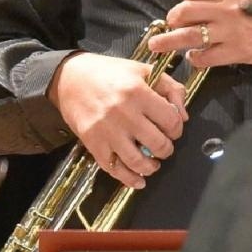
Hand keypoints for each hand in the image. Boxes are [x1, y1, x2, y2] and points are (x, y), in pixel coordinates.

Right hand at [50, 52, 186, 189]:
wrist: (68, 77)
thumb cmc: (107, 73)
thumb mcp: (142, 70)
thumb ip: (169, 88)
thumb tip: (183, 115)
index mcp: (138, 92)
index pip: (171, 121)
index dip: (177, 128)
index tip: (172, 128)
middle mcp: (124, 113)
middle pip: (158, 144)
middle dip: (166, 148)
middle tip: (162, 145)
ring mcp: (107, 131)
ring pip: (138, 162)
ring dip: (151, 167)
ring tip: (152, 163)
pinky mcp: (93, 142)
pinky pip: (114, 168)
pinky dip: (129, 179)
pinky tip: (138, 180)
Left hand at [147, 0, 251, 67]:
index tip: (187, 3)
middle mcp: (228, 8)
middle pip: (184, 11)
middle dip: (172, 18)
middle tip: (170, 24)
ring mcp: (231, 31)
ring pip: (187, 35)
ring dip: (168, 42)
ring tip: (156, 46)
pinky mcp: (237, 52)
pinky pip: (205, 57)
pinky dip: (195, 58)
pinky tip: (195, 57)